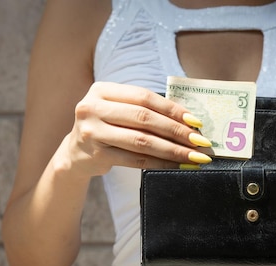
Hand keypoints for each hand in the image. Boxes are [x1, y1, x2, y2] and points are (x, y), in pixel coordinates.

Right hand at [62, 82, 212, 176]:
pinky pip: (136, 160)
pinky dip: (160, 163)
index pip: (144, 97)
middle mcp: (93, 108)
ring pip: (142, 141)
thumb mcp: (116, 110)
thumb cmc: (106, 127)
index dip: (172, 109)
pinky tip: (176, 165)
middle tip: (200, 141)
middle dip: (177, 131)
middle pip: (144, 118)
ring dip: (173, 150)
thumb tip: (188, 120)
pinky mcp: (97, 155)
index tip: (195, 121)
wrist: (75, 154)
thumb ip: (143, 109)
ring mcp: (92, 132)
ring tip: (194, 156)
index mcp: (102, 90)